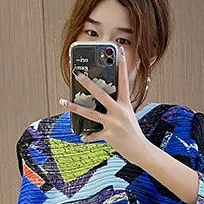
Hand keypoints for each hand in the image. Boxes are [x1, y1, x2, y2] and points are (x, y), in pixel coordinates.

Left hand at [60, 45, 148, 163]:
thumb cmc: (133, 132)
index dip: (123, 66)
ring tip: (64, 103)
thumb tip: (105, 99)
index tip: (121, 53)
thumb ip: (118, 105)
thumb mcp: (128, 114)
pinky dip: (88, 136)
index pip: (124, 81)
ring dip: (76, 108)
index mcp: (125, 104)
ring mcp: (113, 123)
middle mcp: (119, 112)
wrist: (139, 150)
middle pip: (101, 94)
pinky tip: (82, 136)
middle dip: (88, 84)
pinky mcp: (108, 135)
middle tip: (78, 74)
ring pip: (91, 113)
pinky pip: (94, 135)